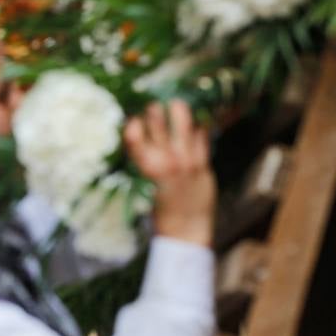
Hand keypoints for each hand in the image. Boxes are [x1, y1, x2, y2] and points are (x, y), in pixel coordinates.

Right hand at [124, 100, 215, 246]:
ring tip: (175, 104)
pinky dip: (199, 126)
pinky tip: (196, 122)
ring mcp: (186, 161)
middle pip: (158, 124)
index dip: (133, 125)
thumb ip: (149, 162)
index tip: (133, 119)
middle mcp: (166, 161)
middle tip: (153, 106)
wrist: (186, 230)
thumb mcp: (148, 185)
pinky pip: (202, 136)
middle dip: (154, 111)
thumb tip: (146, 138)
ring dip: (177, 110)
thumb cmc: (163, 211)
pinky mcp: (203, 164)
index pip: (134, 137)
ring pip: (182, 123)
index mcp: (147, 168)